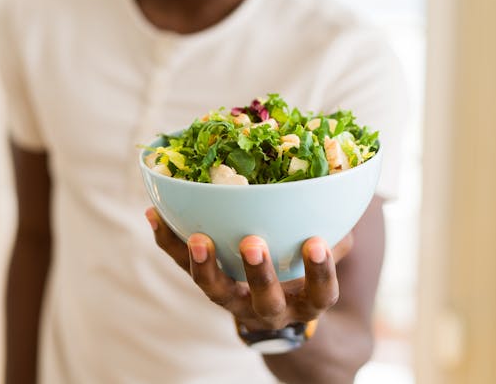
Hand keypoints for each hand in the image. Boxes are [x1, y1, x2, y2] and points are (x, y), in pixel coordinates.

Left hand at [144, 207, 353, 330]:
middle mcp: (271, 309)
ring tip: (197, 238)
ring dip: (204, 265)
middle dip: (260, 274)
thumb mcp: (324, 256)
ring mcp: (235, 301)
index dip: (319, 271)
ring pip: (217, 291)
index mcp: (309, 300)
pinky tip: (153, 213)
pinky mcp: (207, 284)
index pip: (321, 292)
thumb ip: (335, 231)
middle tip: (253, 243)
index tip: (316, 243)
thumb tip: (342, 185)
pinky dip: (168, 239)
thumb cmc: (305, 271)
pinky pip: (182, 265)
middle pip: (265, 301)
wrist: (278, 310)